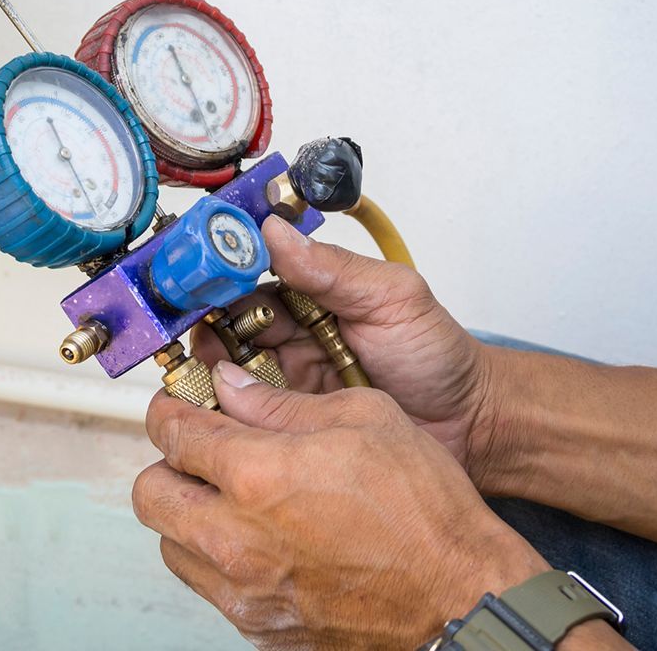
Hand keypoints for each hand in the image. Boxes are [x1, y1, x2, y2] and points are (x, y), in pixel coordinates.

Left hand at [133, 364, 548, 649]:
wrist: (462, 597)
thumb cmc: (425, 511)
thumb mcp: (363, 418)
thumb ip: (281, 402)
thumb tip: (231, 386)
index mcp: (255, 477)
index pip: (171, 432)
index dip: (171, 408)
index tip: (180, 405)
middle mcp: (236, 540)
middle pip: (150, 493)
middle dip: (170, 464)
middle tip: (204, 452)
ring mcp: (246, 592)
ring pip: (173, 546)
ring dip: (192, 515)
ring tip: (237, 498)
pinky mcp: (261, 628)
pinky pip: (212, 588)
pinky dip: (223, 560)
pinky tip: (267, 541)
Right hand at [190, 215, 496, 474]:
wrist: (468, 426)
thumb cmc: (437, 356)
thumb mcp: (393, 298)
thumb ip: (334, 269)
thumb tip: (274, 231)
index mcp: (310, 291)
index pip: (248, 275)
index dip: (216, 276)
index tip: (192, 281)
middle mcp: (290, 333)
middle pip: (224, 325)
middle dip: (200, 330)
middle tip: (189, 341)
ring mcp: (287, 380)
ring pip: (227, 372)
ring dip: (208, 374)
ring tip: (199, 381)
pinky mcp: (289, 424)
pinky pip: (247, 417)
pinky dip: (228, 416)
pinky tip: (217, 417)